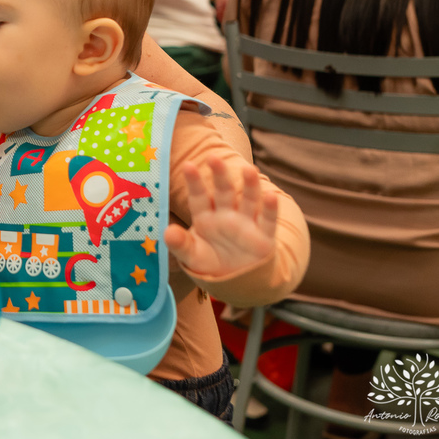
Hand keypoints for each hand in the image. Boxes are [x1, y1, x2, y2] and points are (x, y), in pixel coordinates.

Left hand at [164, 157, 278, 277]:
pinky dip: (270, 209)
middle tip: (214, 157)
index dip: (194, 182)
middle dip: (220, 175)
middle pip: (223, 192)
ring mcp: (246, 224)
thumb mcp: (193, 256)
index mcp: (206, 217)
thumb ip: (180, 244)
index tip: (188, 165)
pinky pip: (268, 221)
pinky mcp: (264, 237)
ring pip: (249, 200)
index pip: (199, 197)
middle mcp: (226, 215)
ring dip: (250, 185)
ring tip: (249, 169)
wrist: (237, 281)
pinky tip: (271, 196)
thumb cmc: (211, 262)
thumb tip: (167, 233)